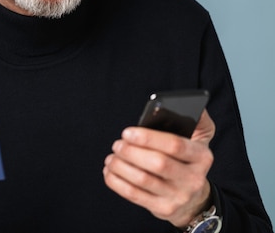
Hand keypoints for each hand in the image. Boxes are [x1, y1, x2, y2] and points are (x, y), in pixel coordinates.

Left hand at [103, 110, 215, 227]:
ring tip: (111, 157)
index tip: (127, 132)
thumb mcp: (200, 139)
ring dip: (121, 166)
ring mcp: (179, 196)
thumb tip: (189, 102)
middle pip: (158, 164)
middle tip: (117, 144)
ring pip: (143, 180)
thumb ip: (197, 119)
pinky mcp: (164, 209)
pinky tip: (109, 171)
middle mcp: (194, 178)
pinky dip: (117, 182)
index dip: (148, 138)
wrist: (193, 199)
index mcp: (202, 156)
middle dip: (131, 152)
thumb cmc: (188, 160)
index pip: (175, 145)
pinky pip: (134, 195)